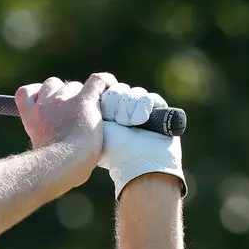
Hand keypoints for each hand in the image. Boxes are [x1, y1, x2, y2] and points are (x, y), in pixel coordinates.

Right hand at [16, 73, 115, 190]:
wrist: (61, 164)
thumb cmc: (52, 169)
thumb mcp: (39, 152)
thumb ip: (46, 141)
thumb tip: (56, 149)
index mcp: (31, 118)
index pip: (26, 92)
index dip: (37, 94)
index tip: (45, 104)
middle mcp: (45, 105)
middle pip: (53, 85)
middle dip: (62, 96)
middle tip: (73, 114)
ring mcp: (64, 101)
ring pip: (73, 85)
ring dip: (80, 94)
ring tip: (91, 111)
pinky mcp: (84, 101)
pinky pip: (97, 80)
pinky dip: (105, 82)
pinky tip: (109, 89)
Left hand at [97, 83, 185, 199]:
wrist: (138, 160)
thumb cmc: (112, 147)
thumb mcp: (94, 124)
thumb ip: (90, 105)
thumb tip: (91, 88)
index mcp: (106, 114)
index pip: (105, 91)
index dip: (106, 100)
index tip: (105, 115)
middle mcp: (123, 112)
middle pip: (119, 89)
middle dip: (119, 105)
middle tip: (119, 122)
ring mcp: (141, 112)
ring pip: (135, 93)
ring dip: (131, 108)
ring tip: (131, 124)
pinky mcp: (158, 112)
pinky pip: (150, 97)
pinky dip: (145, 106)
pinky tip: (142, 120)